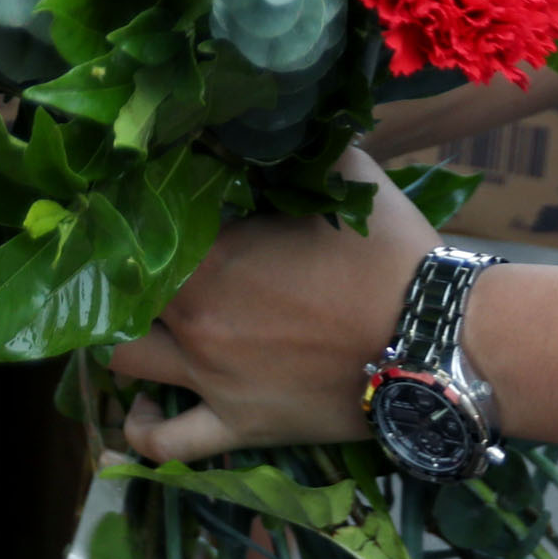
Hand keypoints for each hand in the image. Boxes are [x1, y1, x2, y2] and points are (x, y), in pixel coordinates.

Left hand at [107, 150, 437, 463]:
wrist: (433, 343)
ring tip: (140, 323)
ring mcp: (210, 379)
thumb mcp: (348, 177)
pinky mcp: (237, 427)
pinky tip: (140, 407)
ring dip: (124, 339)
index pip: (143, 233)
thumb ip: (301, 149)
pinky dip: (141, 429)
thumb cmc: (390, 258)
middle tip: (141, 263)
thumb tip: (277, 115)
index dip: (137, 217)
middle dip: (126, 276)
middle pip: (124, 294)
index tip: (143, 205)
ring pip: (126, 361)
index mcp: (213, 257)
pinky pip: (166, 442)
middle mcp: (197, 319)